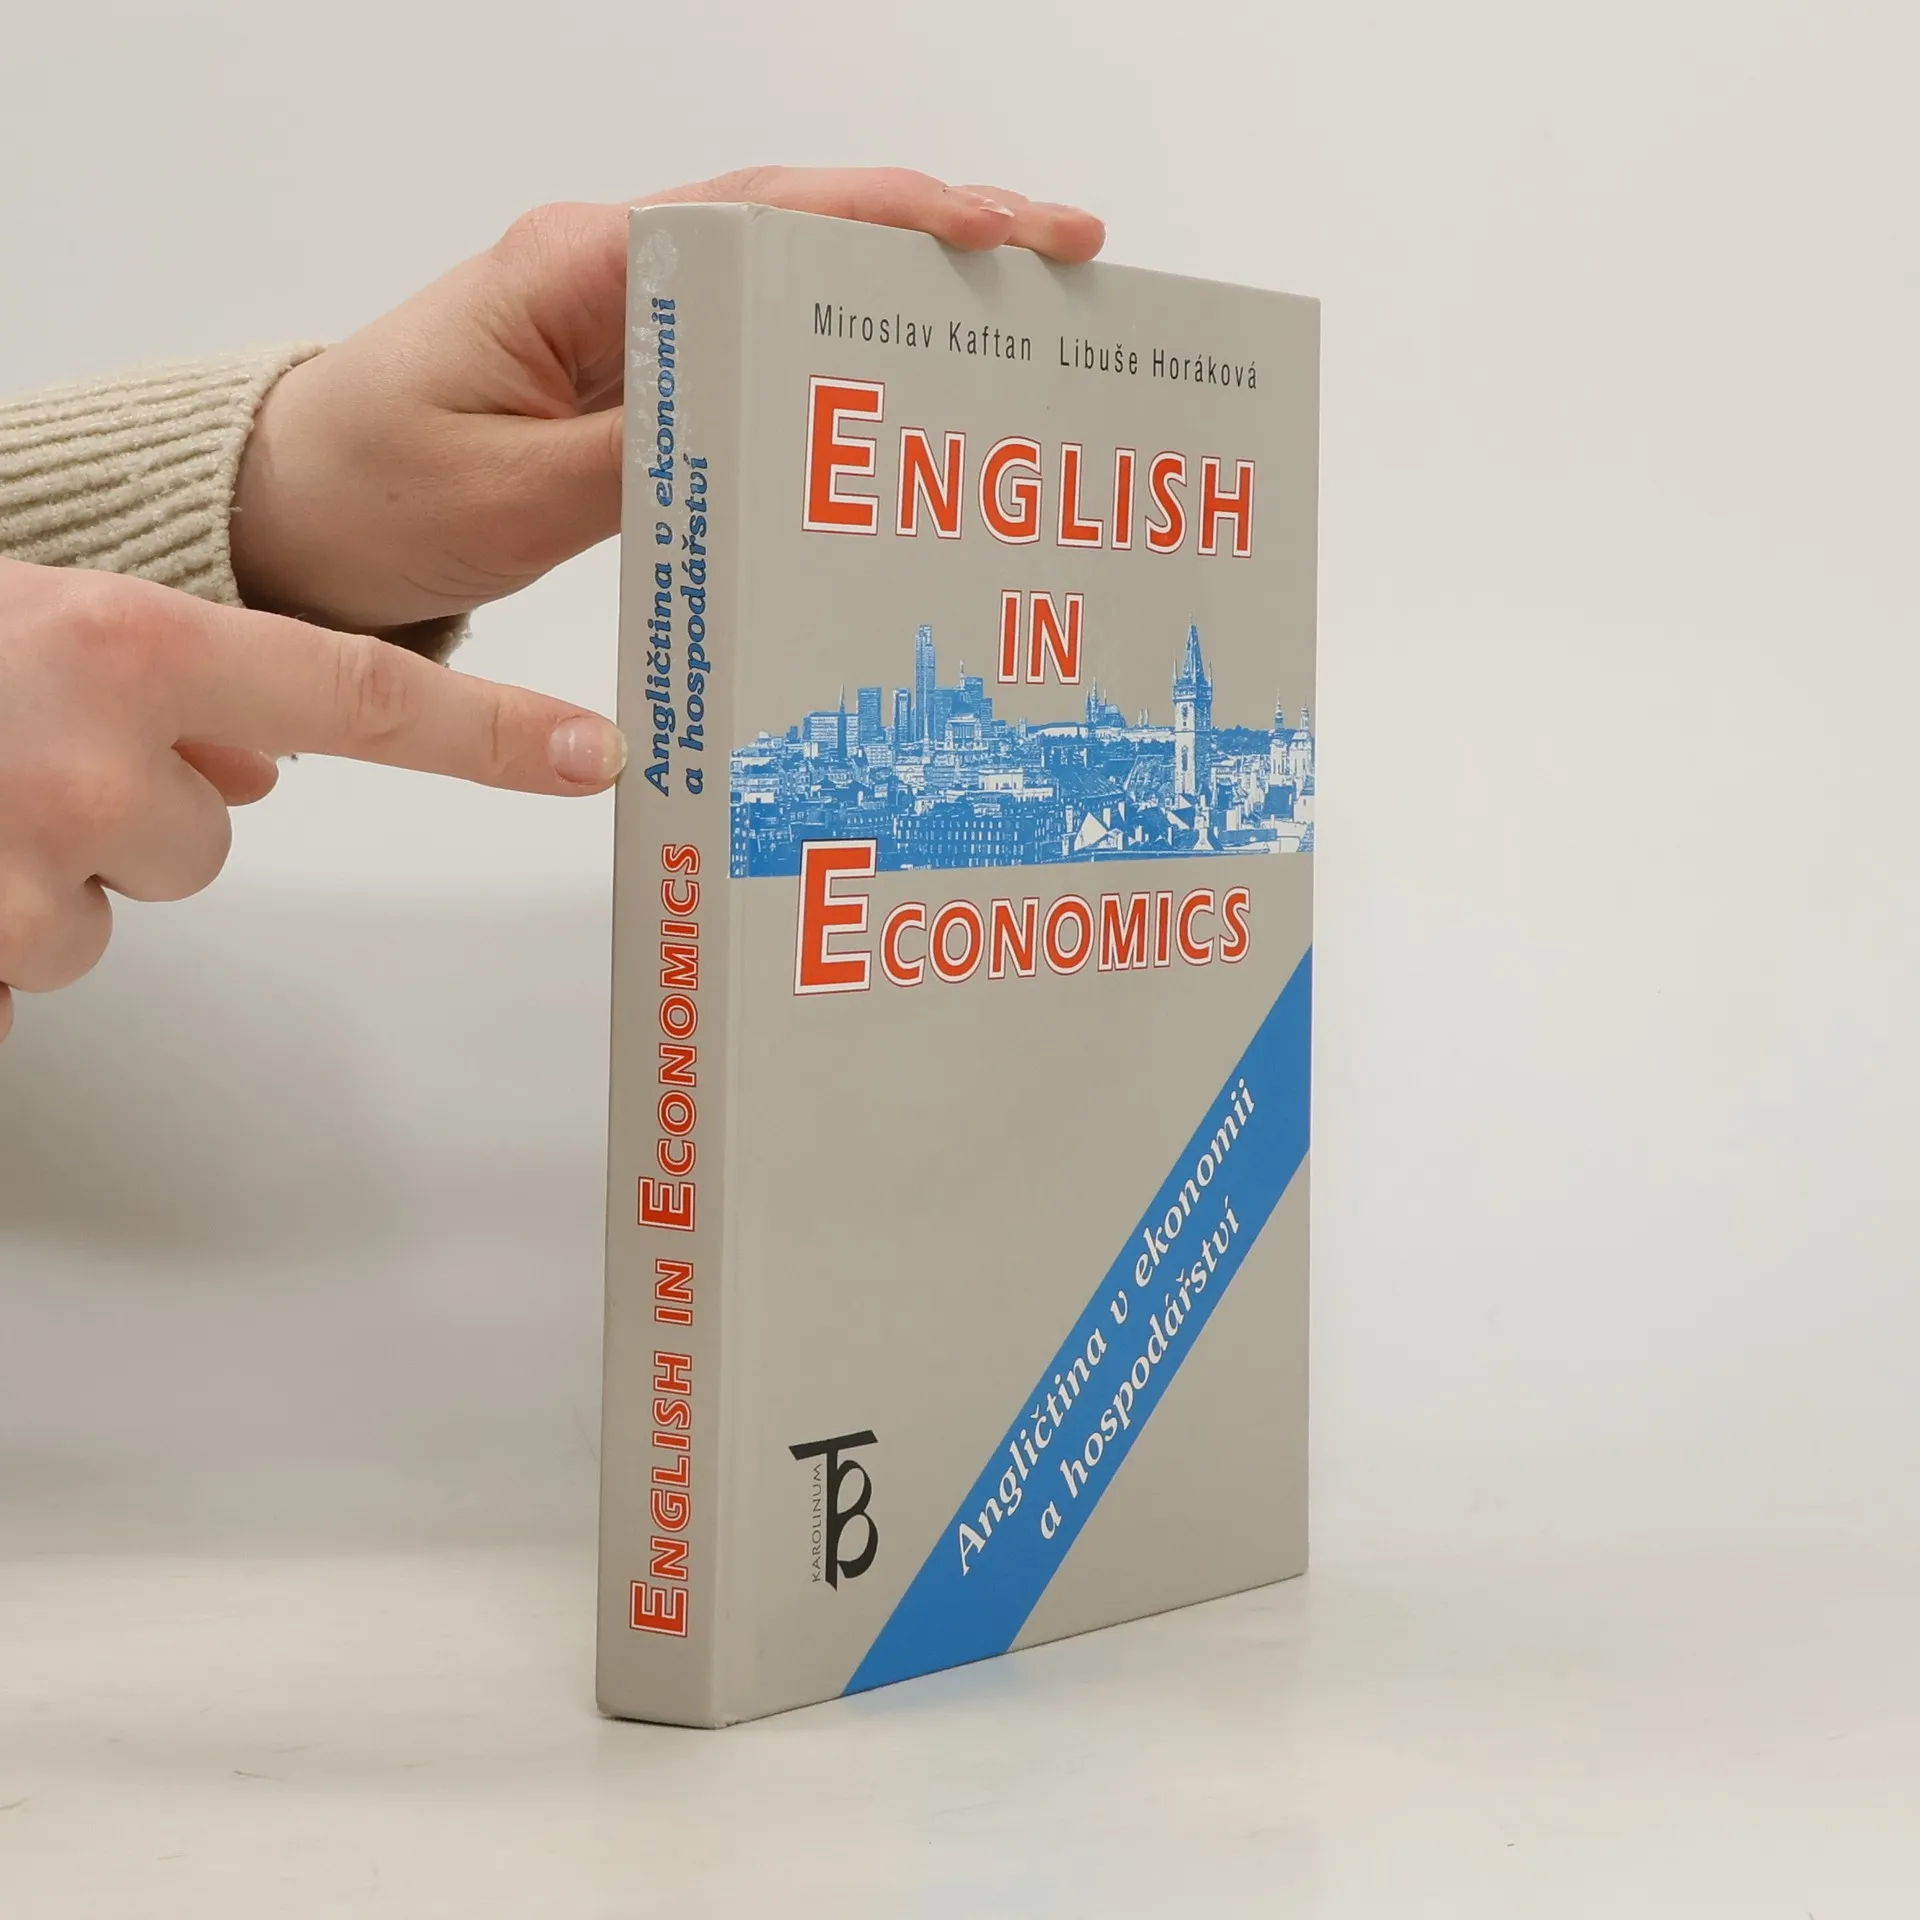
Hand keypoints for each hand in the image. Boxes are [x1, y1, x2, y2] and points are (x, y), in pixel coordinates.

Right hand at [0, 559, 624, 1042]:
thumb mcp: (44, 619)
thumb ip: (173, 677)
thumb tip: (258, 768)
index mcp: (130, 646)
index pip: (359, 695)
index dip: (488, 733)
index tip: (590, 752)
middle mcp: (99, 760)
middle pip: (224, 832)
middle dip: (152, 805)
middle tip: (30, 750)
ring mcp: (37, 870)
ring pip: (139, 899)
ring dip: (69, 867)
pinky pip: (41, 963)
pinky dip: (2, 918)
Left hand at [230, 168, 1105, 633]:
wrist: (289, 517)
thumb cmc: (373, 492)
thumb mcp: (514, 496)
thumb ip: (650, 455)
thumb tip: (773, 432)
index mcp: (584, 268)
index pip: (775, 216)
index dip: (908, 217)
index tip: (1015, 232)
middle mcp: (612, 270)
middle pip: (804, 226)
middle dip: (940, 235)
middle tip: (1063, 262)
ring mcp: (619, 317)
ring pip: (786, 281)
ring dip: (895, 292)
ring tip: (1011, 317)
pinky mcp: (623, 372)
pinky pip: (747, 346)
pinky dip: (830, 353)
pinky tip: (893, 384)